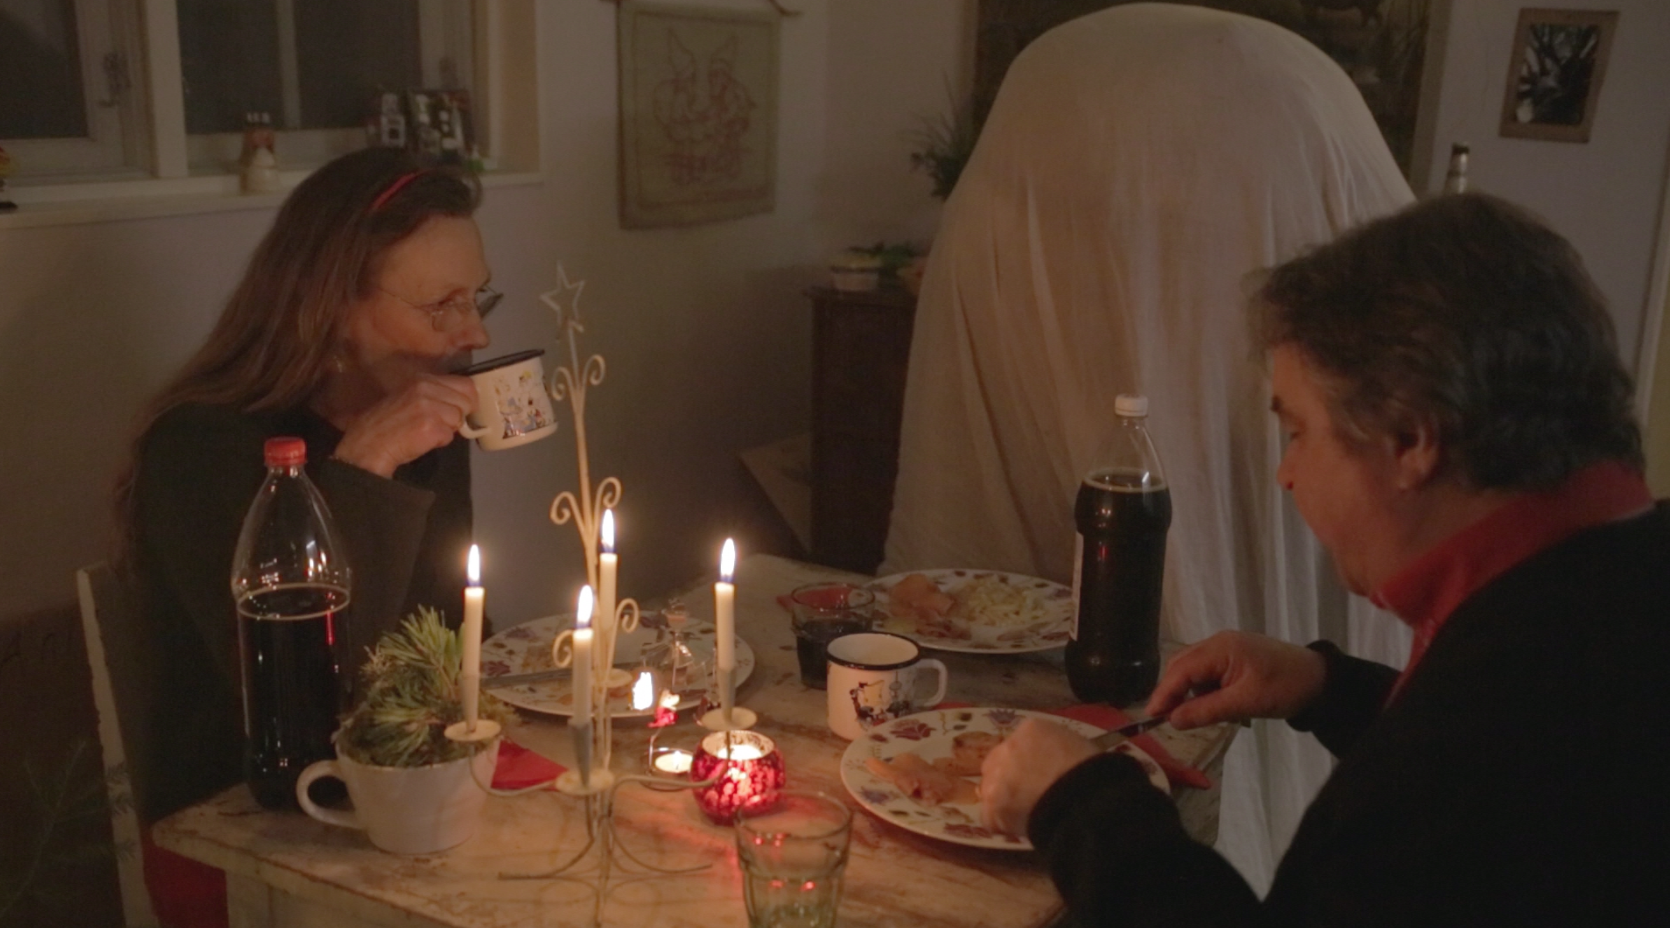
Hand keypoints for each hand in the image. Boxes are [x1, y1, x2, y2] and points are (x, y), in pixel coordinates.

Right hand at [330, 374, 476, 477]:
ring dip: (448, 429)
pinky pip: (450, 436)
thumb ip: (436, 394)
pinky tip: (422, 440)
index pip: (466, 384)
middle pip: (468, 401)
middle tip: (438, 423)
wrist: (369, 444)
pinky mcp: (431, 426)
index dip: (466, 400)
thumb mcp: (412, 397)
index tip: (458, 409)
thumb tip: (466, 400)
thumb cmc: (390, 424)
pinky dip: (440, 441)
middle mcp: (427, 388)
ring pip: (460, 419)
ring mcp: (429, 406)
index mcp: (423, 379)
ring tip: (426, 431)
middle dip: (459, 415)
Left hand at [980, 718, 1098, 837]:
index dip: (1024, 765)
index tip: (1035, 778)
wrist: (1083, 797)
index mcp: (1031, 730)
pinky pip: (991, 819)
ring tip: (1027, 816)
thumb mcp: (1075, 747)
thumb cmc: (1091, 773)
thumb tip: (1051, 765)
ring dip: (1004, 803)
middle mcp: (1007, 748)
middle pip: (996, 765)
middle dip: (1006, 780)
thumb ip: (1053, 750)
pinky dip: (1004, 826)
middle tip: (1026, 797)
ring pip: (991, 791)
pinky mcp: (993, 804)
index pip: (1017, 746)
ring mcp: (996, 776)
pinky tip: (1022, 828)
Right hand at [1144, 631, 1325, 728]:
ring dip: (1189, 692)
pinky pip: (1206, 671)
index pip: (1181, 670)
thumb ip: (1207, 710)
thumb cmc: (1284, 688)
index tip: (1150, 716)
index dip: (1163, 693)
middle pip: (1181, 666)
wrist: (1319, 679)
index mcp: (1220, 648)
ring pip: (1192, 669)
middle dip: (1173, 692)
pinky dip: (1203, 689)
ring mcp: (1225, 648)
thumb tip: (1173, 720)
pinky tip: (1213, 704)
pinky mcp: (1232, 656)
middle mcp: (1217, 643)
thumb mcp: (1246, 703)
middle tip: (1169, 720)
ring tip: (1198, 715)